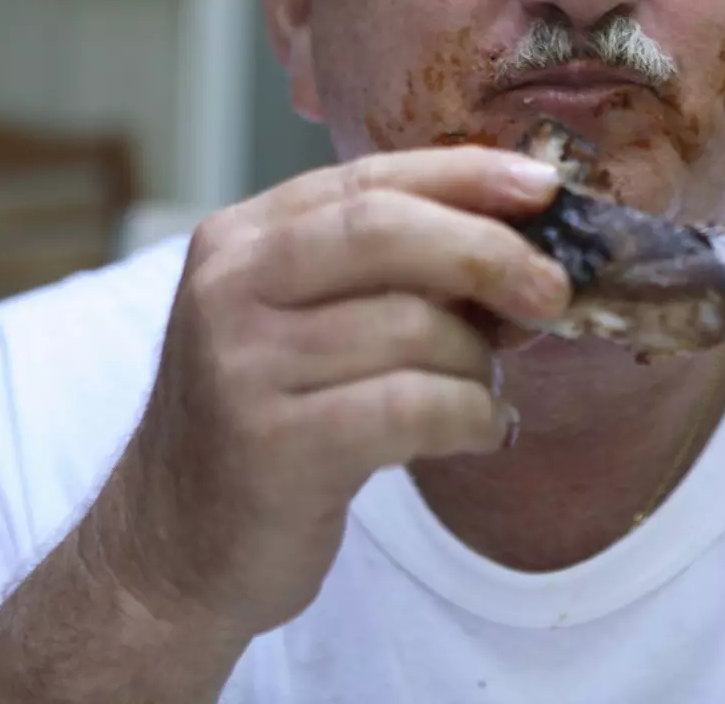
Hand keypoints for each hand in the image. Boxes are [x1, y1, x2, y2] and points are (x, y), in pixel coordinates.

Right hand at [88, 147, 570, 643]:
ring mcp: (243, 365)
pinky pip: (412, 407)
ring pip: (414, 326)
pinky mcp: (273, 446)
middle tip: (554, 290)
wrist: (171, 549)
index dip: (465, 176)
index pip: (368, 181)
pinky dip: (472, 416)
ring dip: (477, 362)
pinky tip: (483, 431)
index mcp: (241, 238)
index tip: (543, 189)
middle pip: (387, 231)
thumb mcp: (304, 324)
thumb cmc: (267, 423)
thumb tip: (523, 248)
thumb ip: (387, 275)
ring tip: (481, 391)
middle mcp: (231, 287)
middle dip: (490, 252)